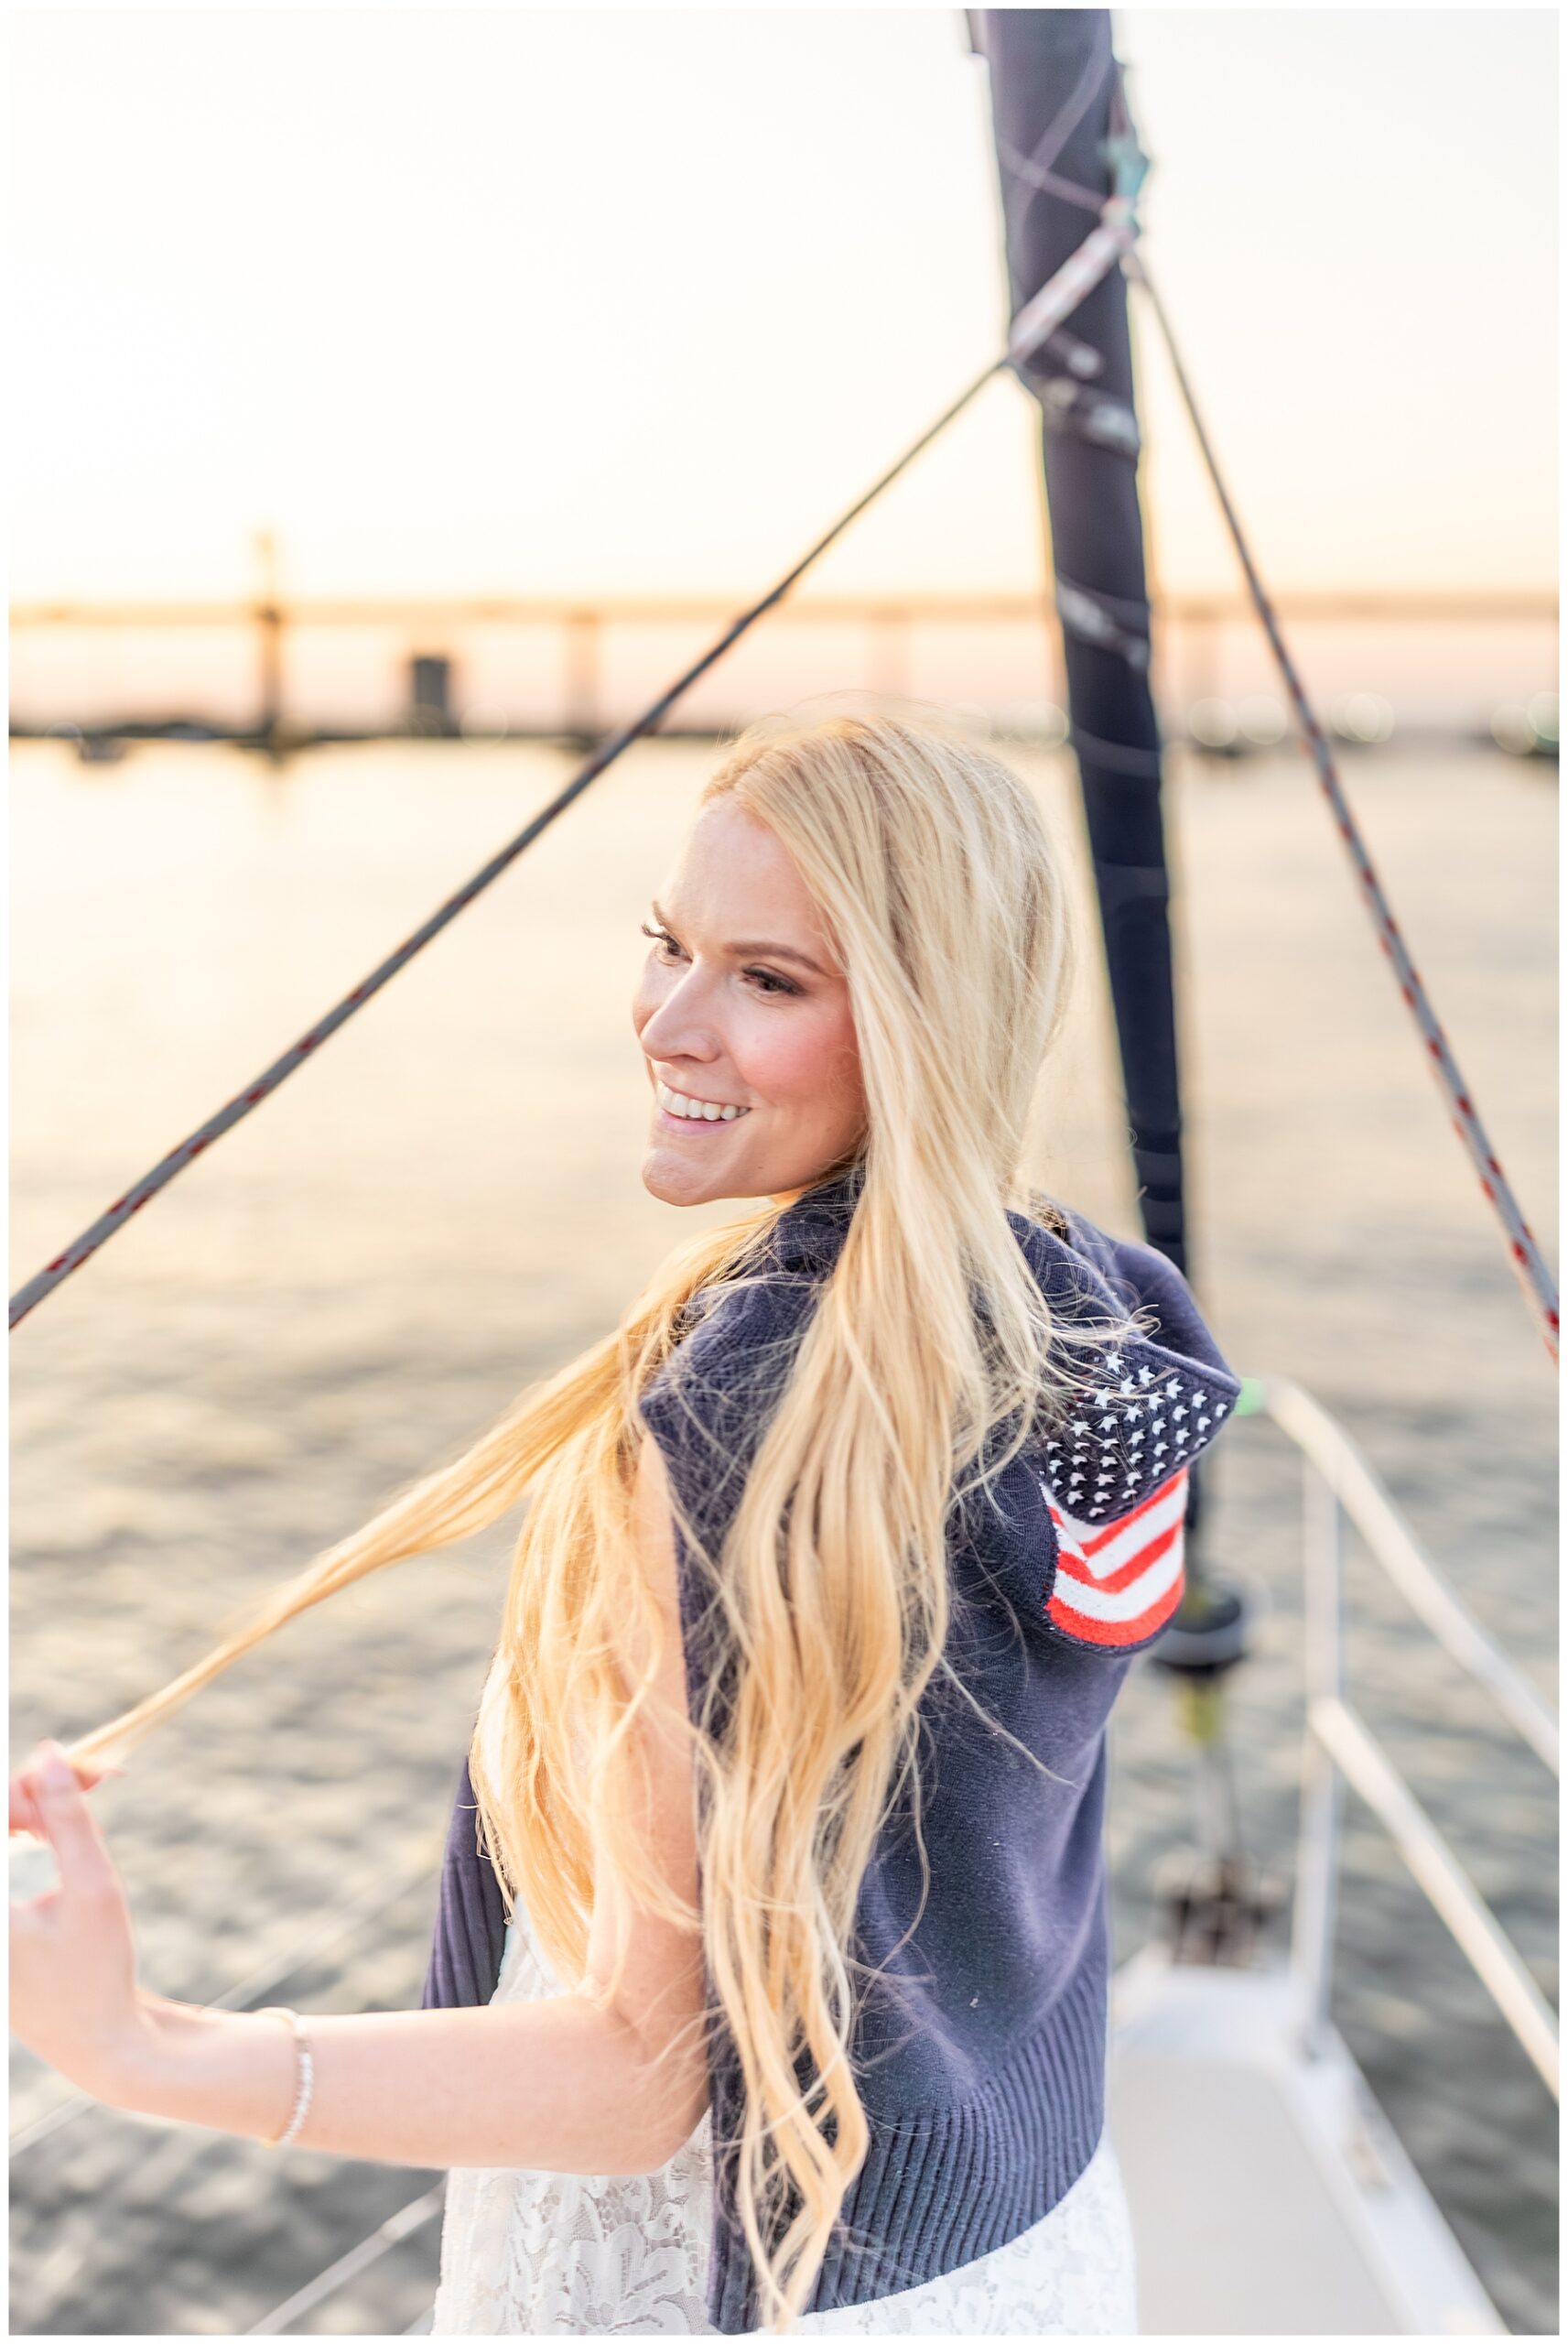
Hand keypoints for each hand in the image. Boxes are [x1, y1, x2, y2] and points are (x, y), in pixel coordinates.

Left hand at [9, 1741, 144, 2099]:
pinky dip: (23, 1834)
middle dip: (33, 1792)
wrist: (98, 2045)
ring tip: (86, 1794)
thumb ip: (67, 1818)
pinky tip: (52, 1830)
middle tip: (93, 1777)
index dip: (26, 1786)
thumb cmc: (98, 1970)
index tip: (75, 1771)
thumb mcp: (92, 1887)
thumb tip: (48, 1754)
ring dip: (31, 1810)